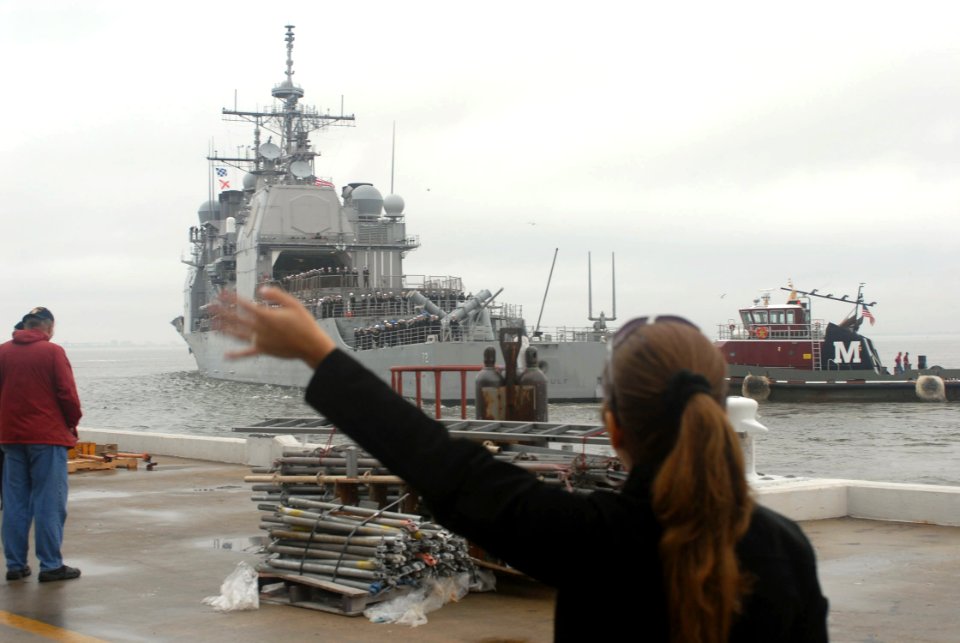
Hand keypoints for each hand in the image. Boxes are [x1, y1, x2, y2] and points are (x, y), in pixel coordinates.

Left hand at [211, 287, 334, 367]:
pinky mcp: (264, 350)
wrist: (311, 346)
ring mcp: (260, 340)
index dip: (232, 298)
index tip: (222, 293)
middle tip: (210, 306)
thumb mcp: (294, 304)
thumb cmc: (305, 324)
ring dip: (224, 329)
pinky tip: (226, 355)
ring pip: (238, 334)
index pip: (245, 305)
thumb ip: (276, 295)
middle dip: (222, 311)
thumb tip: (260, 290)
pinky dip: (237, 355)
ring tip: (212, 324)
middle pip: (237, 319)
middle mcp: (260, 328)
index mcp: (267, 316)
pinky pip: (247, 353)